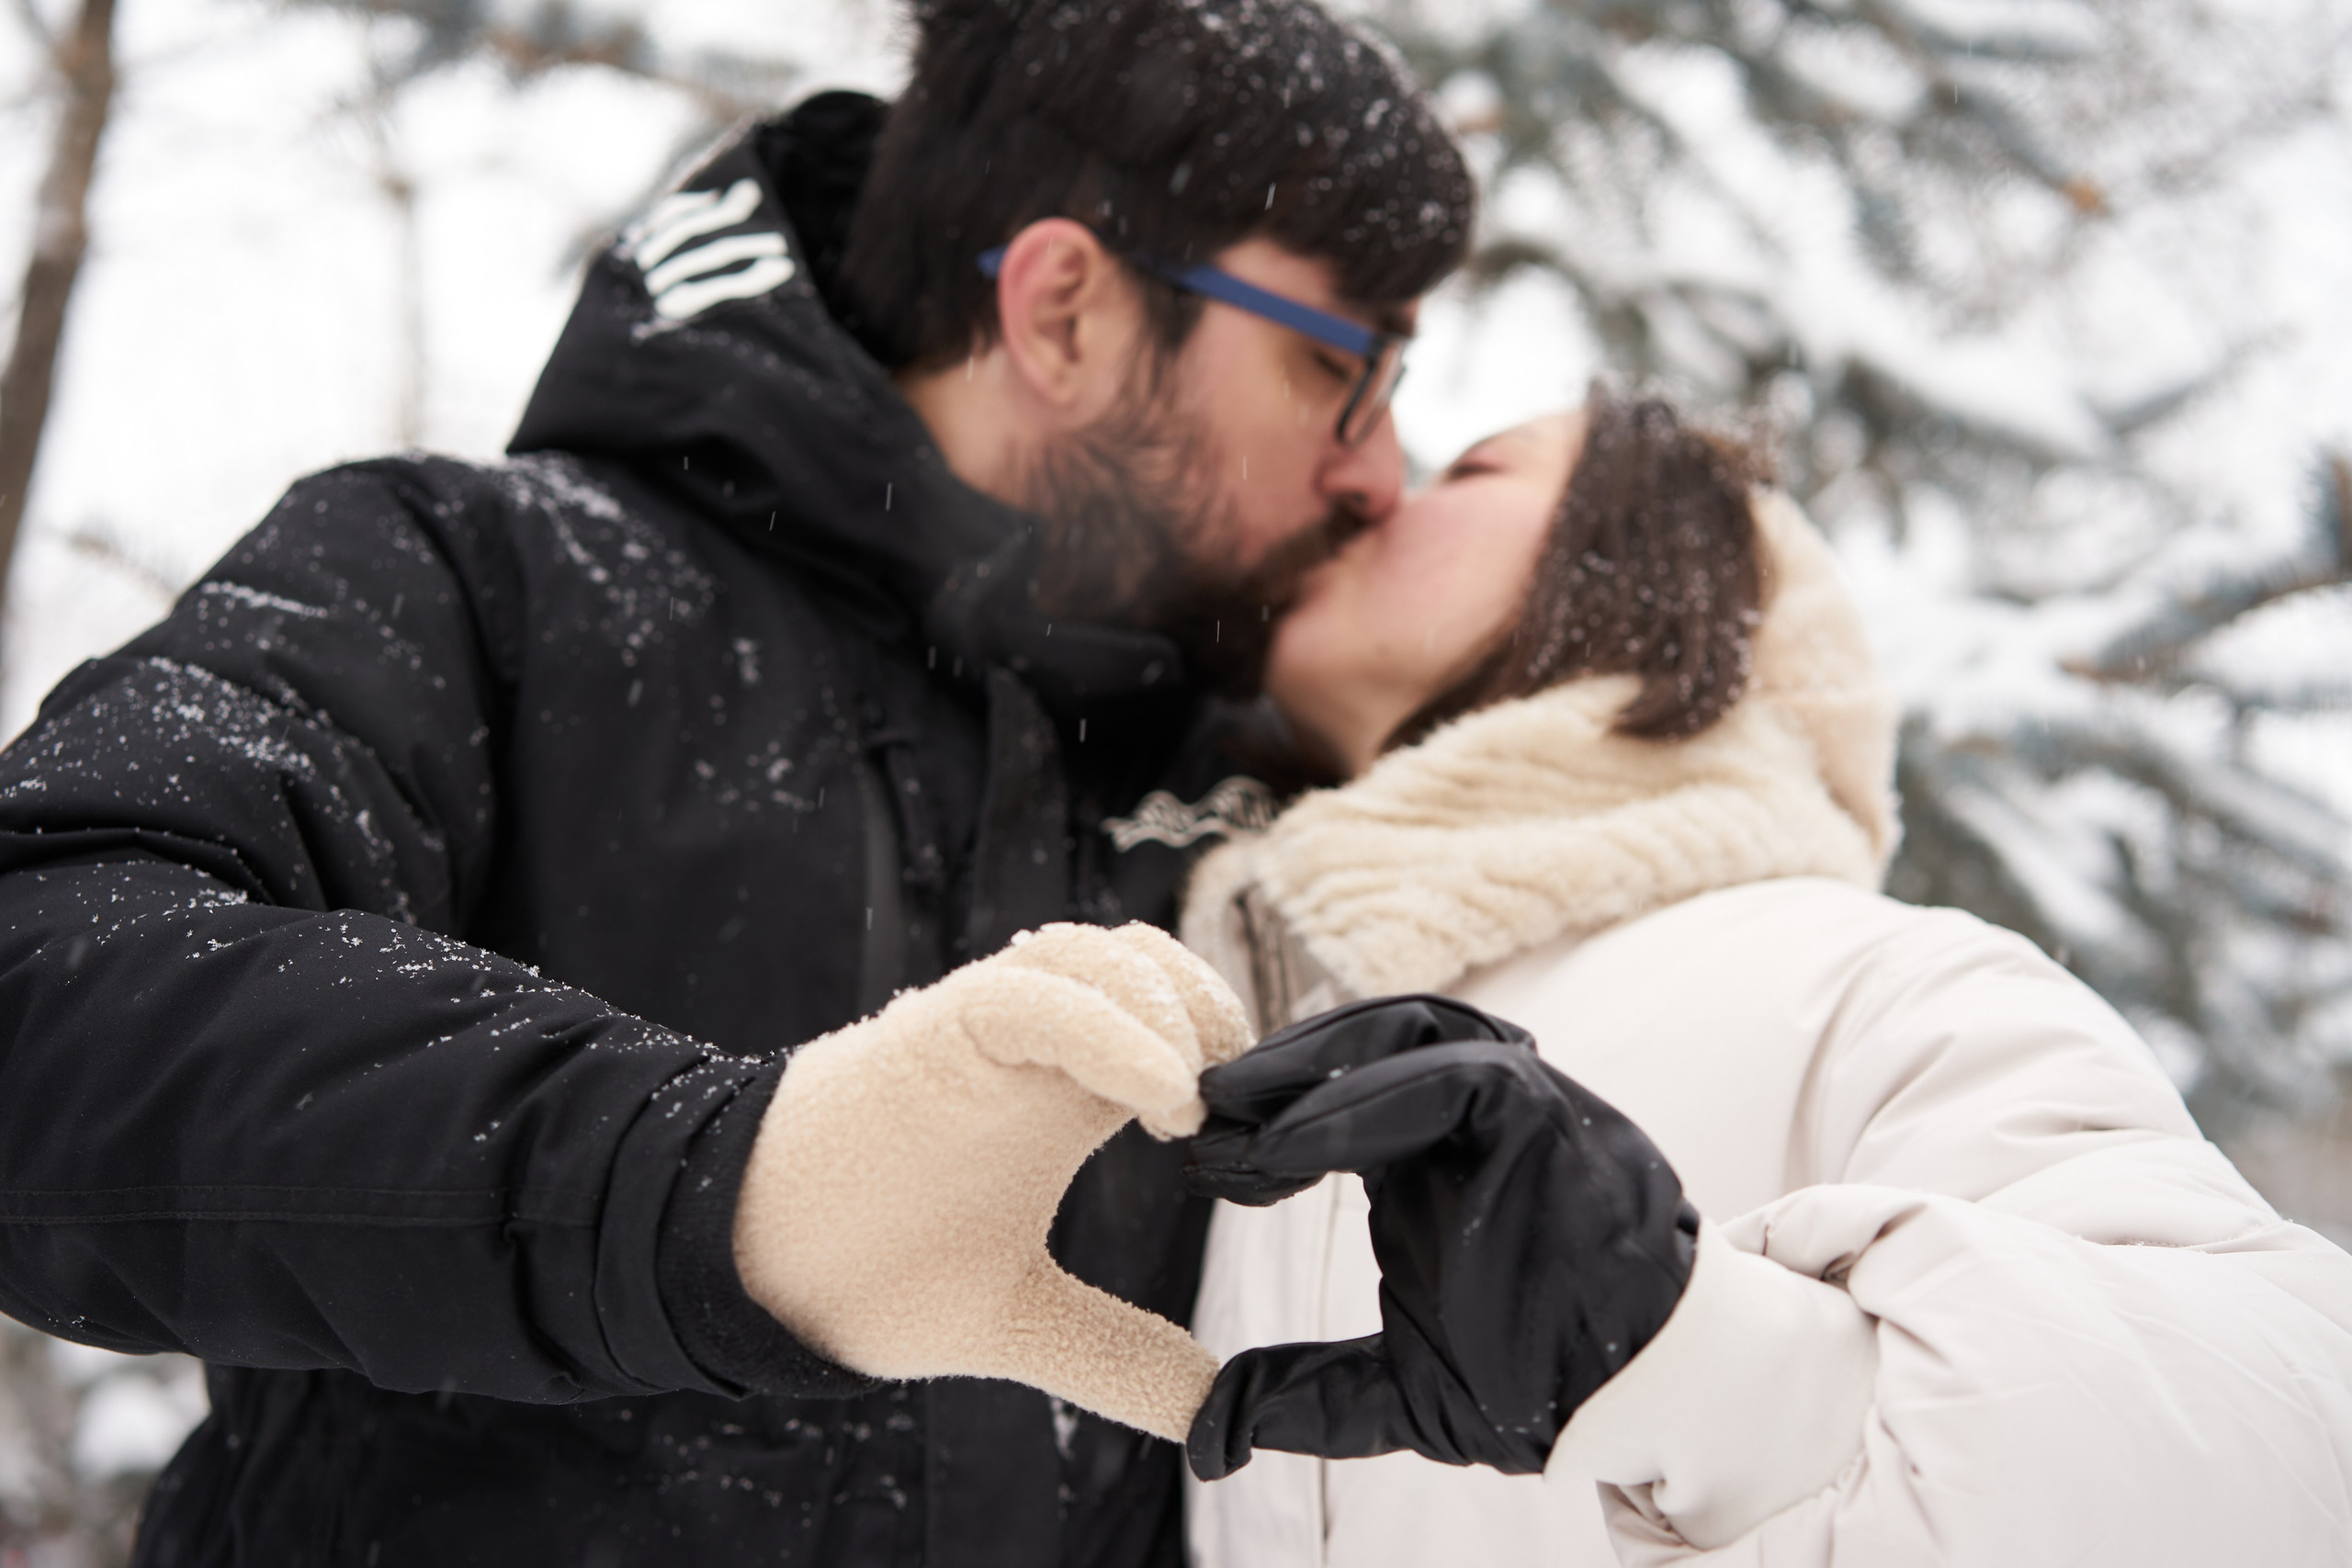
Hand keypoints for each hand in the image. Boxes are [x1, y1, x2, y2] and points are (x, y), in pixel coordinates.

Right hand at [733, 922, 1252, 1441]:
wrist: (749, 1271)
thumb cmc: (871, 1274)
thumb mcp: (1022, 1319)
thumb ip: (1117, 1353)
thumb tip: (1212, 1413)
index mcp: (1065, 1093)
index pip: (1170, 1013)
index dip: (1227, 1045)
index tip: (1262, 1139)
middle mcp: (1034, 1047)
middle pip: (1147, 958)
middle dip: (1210, 1008)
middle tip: (1238, 1107)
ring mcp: (982, 1032)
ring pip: (1095, 953)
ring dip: (1166, 1006)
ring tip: (1192, 1104)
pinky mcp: (932, 1032)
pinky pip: (1031, 993)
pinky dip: (1109, 1026)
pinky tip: (1163, 1096)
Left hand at [1185, 1001, 1698, 1477]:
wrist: (1639, 1407)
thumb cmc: (1543, 1385)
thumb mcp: (1400, 1392)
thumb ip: (1310, 1394)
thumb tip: (1211, 1432)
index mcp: (1435, 1160)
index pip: (1341, 1094)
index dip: (1267, 1117)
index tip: (1200, 1160)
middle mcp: (1476, 1116)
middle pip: (1367, 1041)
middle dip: (1278, 1070)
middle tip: (1200, 1112)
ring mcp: (1517, 1103)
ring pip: (1408, 1032)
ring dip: (1310, 1065)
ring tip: (1234, 1114)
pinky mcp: (1546, 1110)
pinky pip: (1448, 1076)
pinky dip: (1362, 1098)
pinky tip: (1289, 1147)